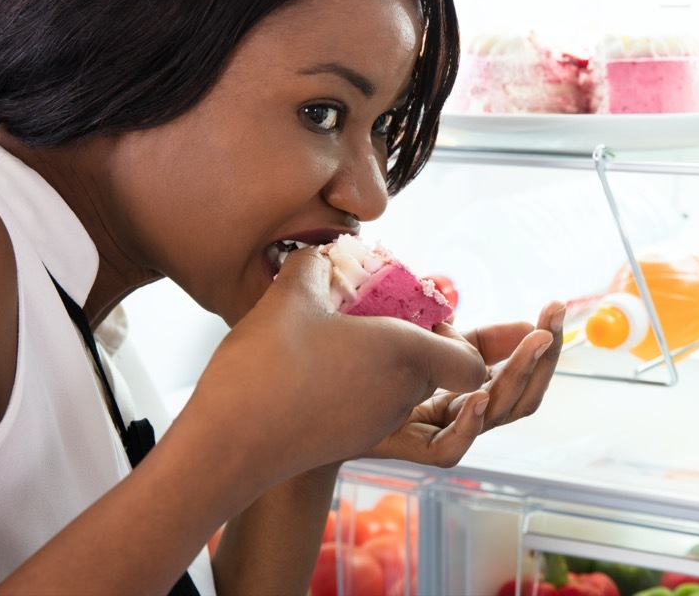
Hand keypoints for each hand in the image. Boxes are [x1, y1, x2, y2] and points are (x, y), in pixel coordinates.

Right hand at [178, 248, 487, 490]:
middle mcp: (401, 396)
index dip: (459, 339)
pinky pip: (374, 407)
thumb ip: (311, 264)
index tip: (420, 316)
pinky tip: (319, 365)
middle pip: (438, 372)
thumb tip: (317, 252)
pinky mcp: (349, 441)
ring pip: (405, 390)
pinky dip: (362, 385)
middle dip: (419, 341)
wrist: (226, 445)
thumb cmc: (267, 369)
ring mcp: (376, 424)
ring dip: (387, 364)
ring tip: (343, 337)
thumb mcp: (289, 295)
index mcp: (406, 357)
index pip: (472, 365)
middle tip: (378, 315)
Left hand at [364, 300, 565, 466]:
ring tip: (534, 343)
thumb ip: (470, 339)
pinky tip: (478, 394)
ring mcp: (442, 432)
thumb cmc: (372, 363)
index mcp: (472, 385)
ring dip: (518, 377)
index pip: (521, 372)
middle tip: (552, 323)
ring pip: (494, 416)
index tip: (555, 308)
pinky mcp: (411, 449)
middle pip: (521, 399)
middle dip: (542, 358)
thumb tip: (525, 326)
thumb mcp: (427, 339)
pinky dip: (468, 424)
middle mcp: (463, 413)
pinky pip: (450, 448)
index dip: (542, 344)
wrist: (319, 397)